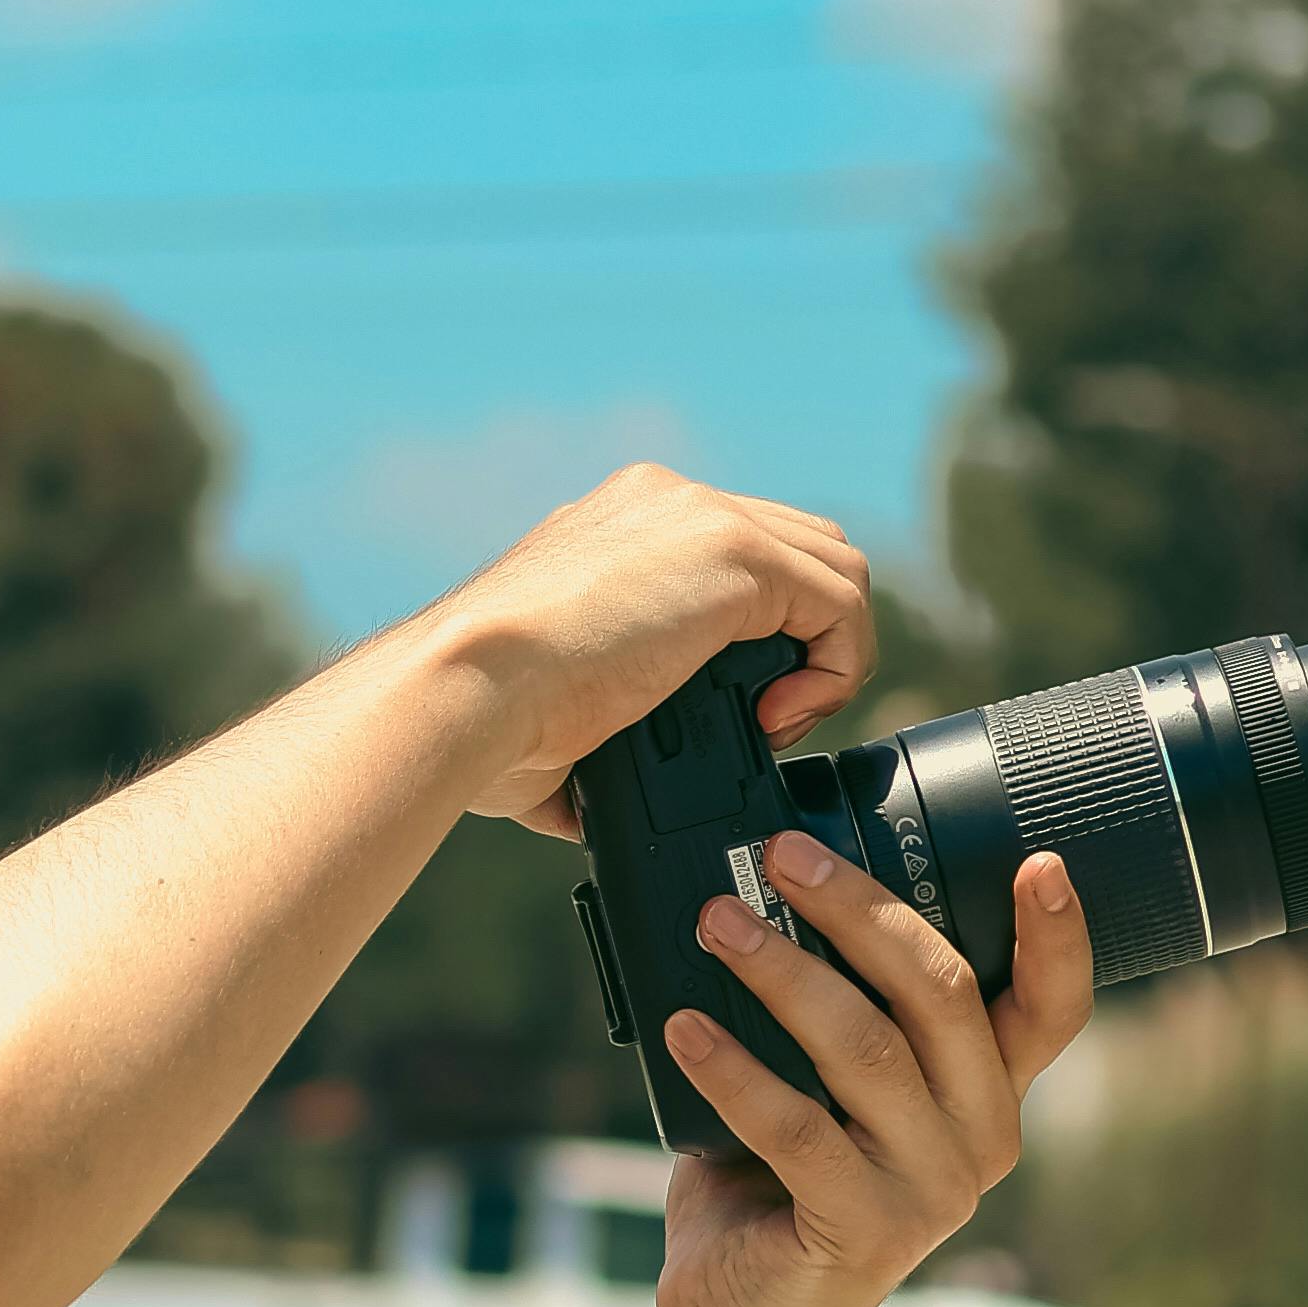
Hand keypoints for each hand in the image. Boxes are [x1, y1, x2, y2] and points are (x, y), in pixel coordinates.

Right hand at [422, 463, 873, 836]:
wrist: (466, 691)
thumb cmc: (479, 720)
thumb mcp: (549, 710)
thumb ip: (588, 730)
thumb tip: (586, 802)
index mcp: (624, 528)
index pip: (738, 556)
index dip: (761, 638)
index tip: (731, 714)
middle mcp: (667, 504)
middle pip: (799, 548)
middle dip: (802, 639)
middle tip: (761, 721)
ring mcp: (703, 518)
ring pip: (833, 566)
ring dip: (824, 655)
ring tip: (772, 724)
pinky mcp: (737, 551)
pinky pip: (842, 600)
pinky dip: (833, 668)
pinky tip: (776, 719)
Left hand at [653, 836, 1096, 1306]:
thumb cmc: (770, 1196)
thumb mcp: (820, 1094)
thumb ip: (832, 1019)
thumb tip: (769, 903)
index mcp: (984, 1098)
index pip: (1050, 1009)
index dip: (1057, 936)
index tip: (1038, 861)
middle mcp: (979, 1142)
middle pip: (942, 994)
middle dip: (859, 910)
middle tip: (780, 858)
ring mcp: (930, 1192)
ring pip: (868, 1049)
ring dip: (783, 972)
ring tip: (717, 925)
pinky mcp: (864, 1231)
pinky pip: (797, 1127)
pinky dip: (733, 1068)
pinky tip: (683, 1027)